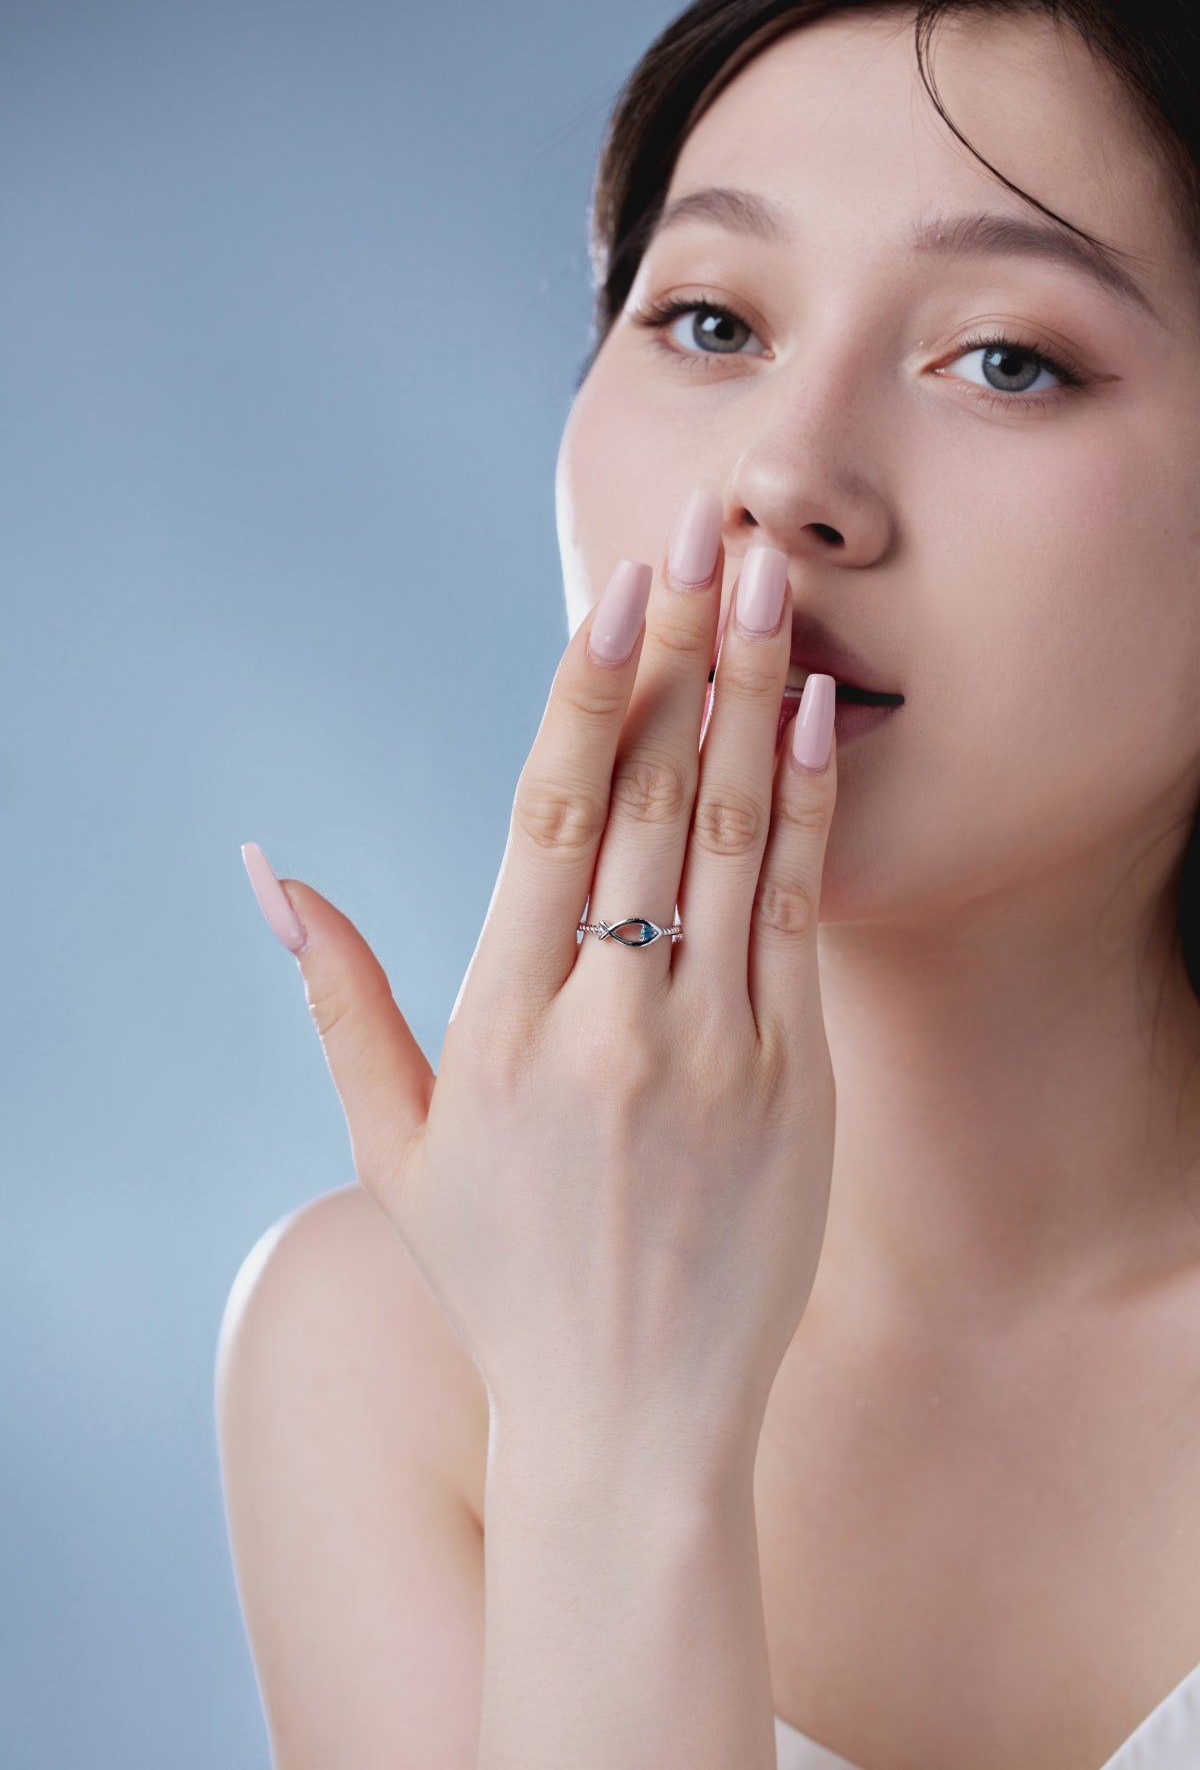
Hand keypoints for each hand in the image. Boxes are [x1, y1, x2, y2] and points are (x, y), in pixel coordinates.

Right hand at [241, 490, 838, 1488]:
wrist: (632, 1421)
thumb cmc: (501, 1280)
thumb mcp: (393, 1146)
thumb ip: (340, 997)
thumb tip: (269, 870)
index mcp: (502, 1026)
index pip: (547, 820)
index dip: (586, 691)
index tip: (615, 587)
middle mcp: (609, 1021)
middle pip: (652, 798)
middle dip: (680, 648)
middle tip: (706, 526)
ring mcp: (715, 1049)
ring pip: (736, 835)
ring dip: (754, 695)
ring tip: (770, 580)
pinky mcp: (795, 1080)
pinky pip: (799, 918)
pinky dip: (811, 810)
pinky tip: (816, 716)